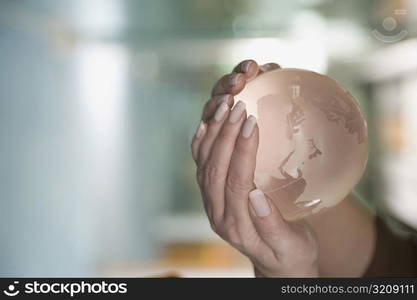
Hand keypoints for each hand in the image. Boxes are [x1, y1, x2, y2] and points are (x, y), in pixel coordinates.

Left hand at [191, 60, 318, 276]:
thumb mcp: (290, 246)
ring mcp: (211, 202)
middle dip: (226, 134)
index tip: (252, 122)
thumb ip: (271, 225)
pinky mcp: (211, 193)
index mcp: (237, 225)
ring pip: (205, 163)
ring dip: (214, 132)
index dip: (242, 150)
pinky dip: (202, 141)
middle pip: (216, 168)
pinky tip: (207, 121)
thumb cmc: (290, 254)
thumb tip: (255, 195)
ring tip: (226, 104)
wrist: (277, 262)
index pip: (236, 182)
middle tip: (240, 105)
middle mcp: (217, 212)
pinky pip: (201, 164)